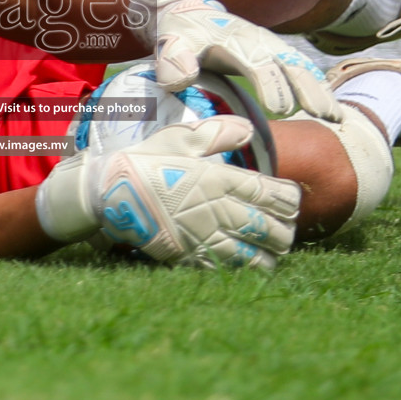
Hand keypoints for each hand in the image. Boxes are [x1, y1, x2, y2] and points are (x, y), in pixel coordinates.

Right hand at [35, 116, 302, 270]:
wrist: (107, 192)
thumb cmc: (144, 161)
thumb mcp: (179, 138)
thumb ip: (216, 133)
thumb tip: (249, 129)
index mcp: (218, 178)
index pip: (270, 194)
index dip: (289, 201)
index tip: (293, 202)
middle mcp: (215, 209)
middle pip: (267, 227)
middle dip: (284, 232)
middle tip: (287, 232)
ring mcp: (202, 235)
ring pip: (251, 254)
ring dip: (269, 255)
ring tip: (275, 254)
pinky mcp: (187, 255)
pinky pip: (225, 269)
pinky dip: (244, 270)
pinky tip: (251, 269)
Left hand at [148, 0, 339, 121]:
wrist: (192, 16)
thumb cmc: (180, 35)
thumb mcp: (170, 42)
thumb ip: (173, 59)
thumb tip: (180, 80)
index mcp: (234, 39)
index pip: (257, 63)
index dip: (270, 84)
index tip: (279, 109)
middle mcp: (260, 42)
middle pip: (289, 66)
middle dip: (306, 89)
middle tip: (321, 115)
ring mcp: (274, 48)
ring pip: (303, 69)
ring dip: (320, 92)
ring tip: (336, 118)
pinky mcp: (279, 56)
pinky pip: (304, 71)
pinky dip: (320, 89)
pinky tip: (333, 112)